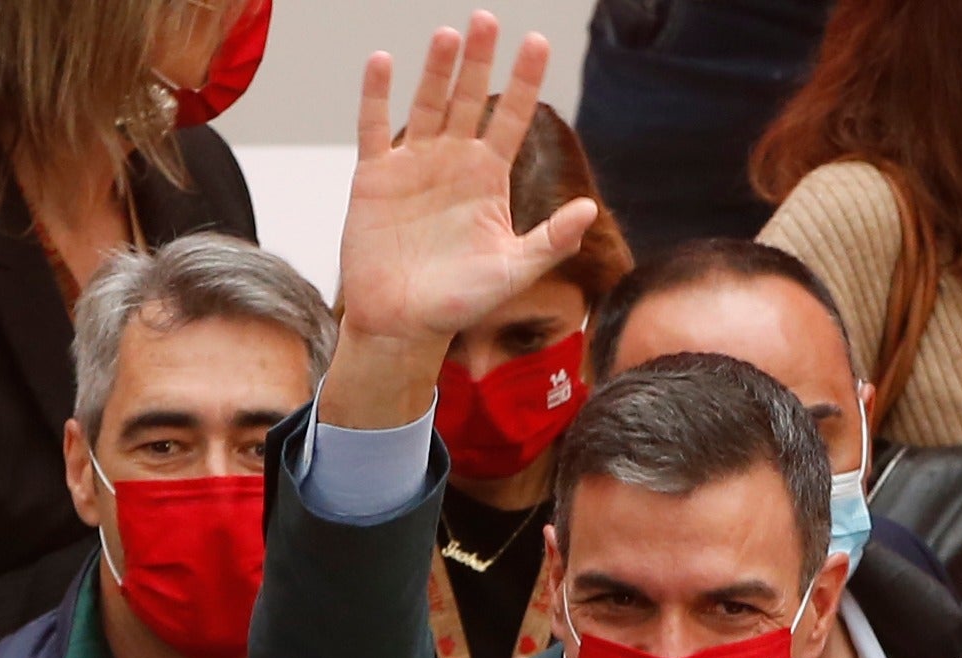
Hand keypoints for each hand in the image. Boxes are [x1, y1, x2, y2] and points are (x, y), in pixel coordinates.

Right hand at [321, 12, 598, 430]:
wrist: (402, 324)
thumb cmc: (459, 302)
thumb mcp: (511, 271)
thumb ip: (549, 241)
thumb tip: (587, 209)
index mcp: (489, 179)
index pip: (513, 118)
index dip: (526, 81)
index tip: (537, 42)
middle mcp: (453, 163)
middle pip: (470, 100)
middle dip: (479, 61)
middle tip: (487, 20)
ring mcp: (413, 166)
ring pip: (427, 105)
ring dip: (437, 70)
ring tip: (448, 35)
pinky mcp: (375, 177)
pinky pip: (374, 127)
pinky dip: (376, 96)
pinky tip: (383, 61)